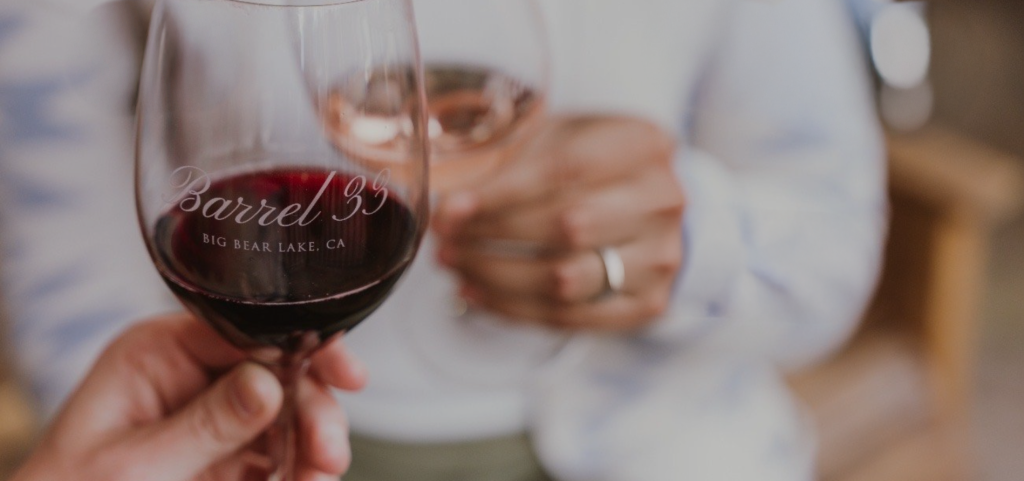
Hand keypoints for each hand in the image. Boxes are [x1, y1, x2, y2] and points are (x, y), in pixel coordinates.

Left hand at [11, 314, 365, 480]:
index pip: (245, 329)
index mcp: (160, 354)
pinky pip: (281, 453)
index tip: (342, 371)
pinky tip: (309, 480)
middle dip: (314, 408)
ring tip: (322, 473)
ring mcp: (215, 419)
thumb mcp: (135, 464)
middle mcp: (194, 377)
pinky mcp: (229, 457)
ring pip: (291, 415)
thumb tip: (269, 383)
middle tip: (327, 448)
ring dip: (315, 442)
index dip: (302, 344)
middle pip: (280, 372)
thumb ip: (205, 424)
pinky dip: (302, 468)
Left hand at [433, 116, 685, 331]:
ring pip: (564, 280)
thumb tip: (450, 207)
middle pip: (564, 227)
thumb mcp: (561, 137)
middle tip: (444, 241)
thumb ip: (512, 161)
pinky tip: (478, 293)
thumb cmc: (593, 163)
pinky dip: (514, 309)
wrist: (650, 206)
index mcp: (642, 145)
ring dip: (496, 277)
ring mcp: (661, 257)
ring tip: (455, 266)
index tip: (449, 210)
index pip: (564, 172)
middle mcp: (662, 202)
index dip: (500, 195)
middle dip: (491, 237)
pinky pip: (571, 318)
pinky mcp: (649, 303)